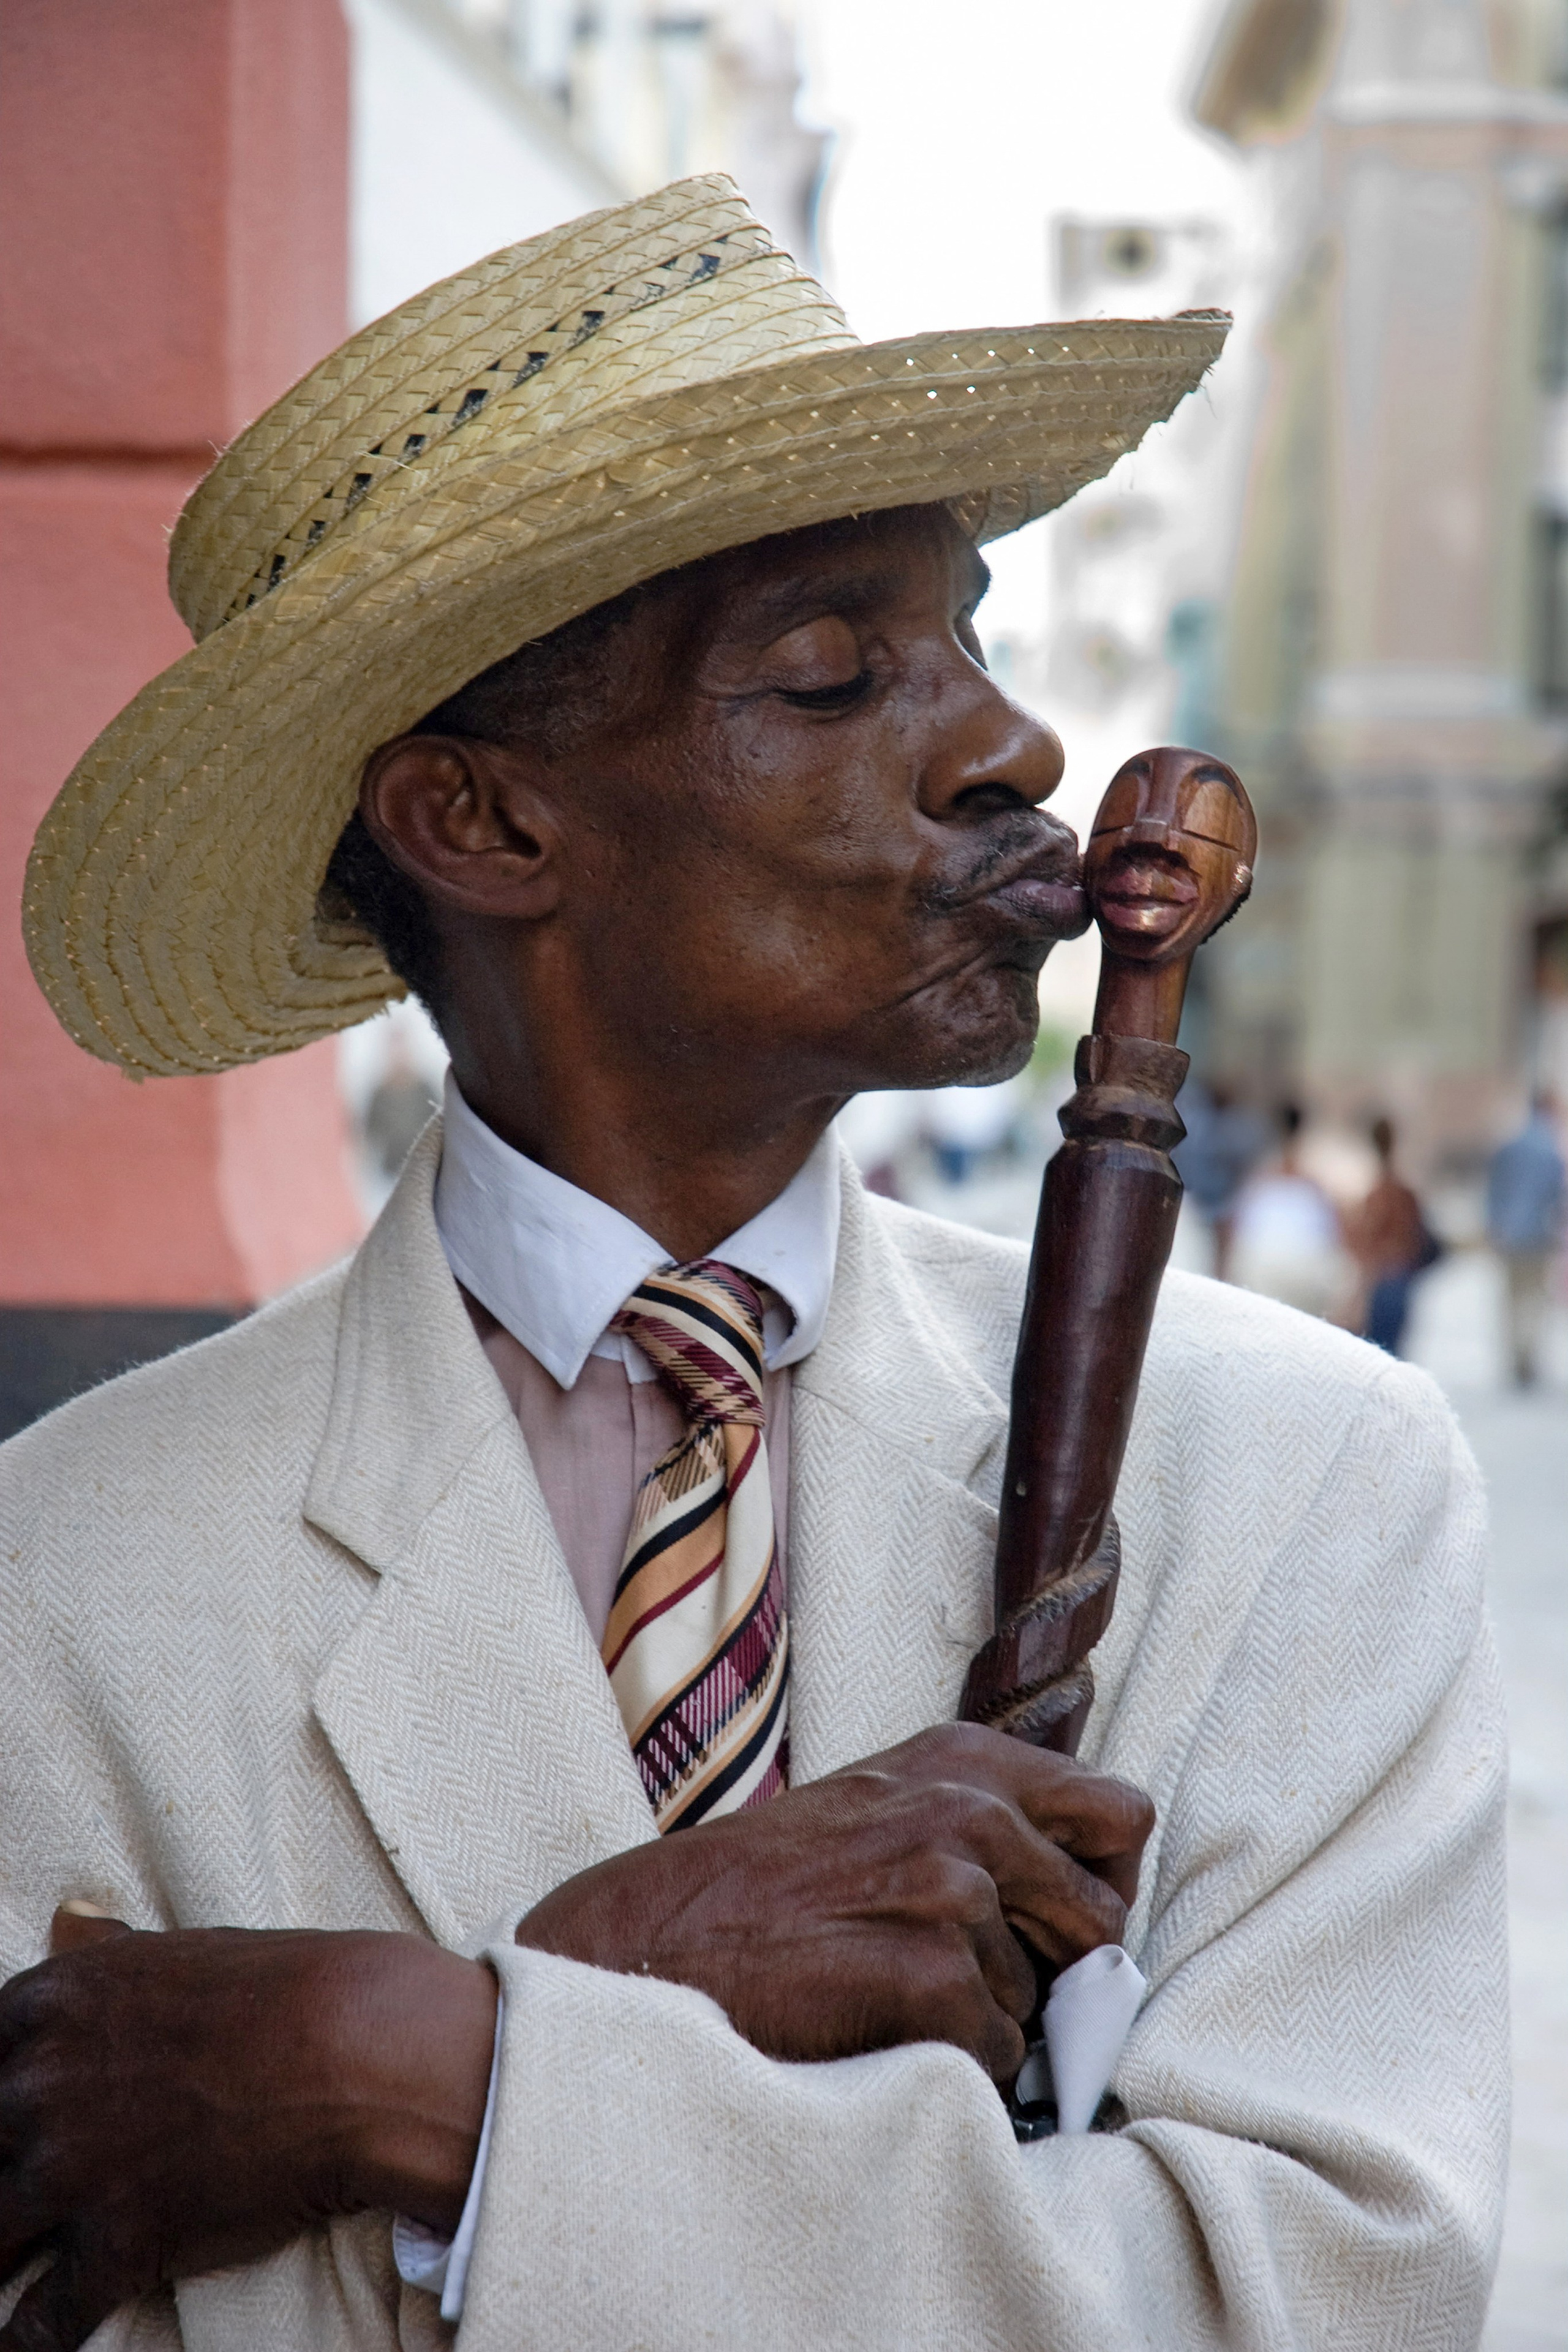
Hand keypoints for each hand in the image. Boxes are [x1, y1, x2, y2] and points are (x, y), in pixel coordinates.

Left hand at [0, 1913, 494, 2351]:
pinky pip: (37, 2324)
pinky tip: (20, 2347)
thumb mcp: (175, 1951)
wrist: (359, 2049)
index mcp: (50, 2005)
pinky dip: (23, 2344)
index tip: (5, 2125)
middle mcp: (38, 2087)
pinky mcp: (117, 2245)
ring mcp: (71, 2170)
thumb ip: (105, 1954)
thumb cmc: (284, 1988)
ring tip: (2, 2270)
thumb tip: (66, 1924)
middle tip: (13, 2201)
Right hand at [517, 1722, 1152, 2083]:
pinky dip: (948, 2073)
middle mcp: (971, 1810)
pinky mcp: (934, 1973)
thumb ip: (975, 1825)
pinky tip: (873, 2039)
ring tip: (882, 2002)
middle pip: (1103, 1918)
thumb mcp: (874, 1809)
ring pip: (1039, 2004)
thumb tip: (1084, 1901)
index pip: (1124, 1816)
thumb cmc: (754, 1892)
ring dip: (981, 2025)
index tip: (1053, 1923)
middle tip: (972, 1986)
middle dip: (1060, 1971)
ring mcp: (954, 1888)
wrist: (642, 1947)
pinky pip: (995, 2059)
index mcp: (962, 1760)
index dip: (1100, 1883)